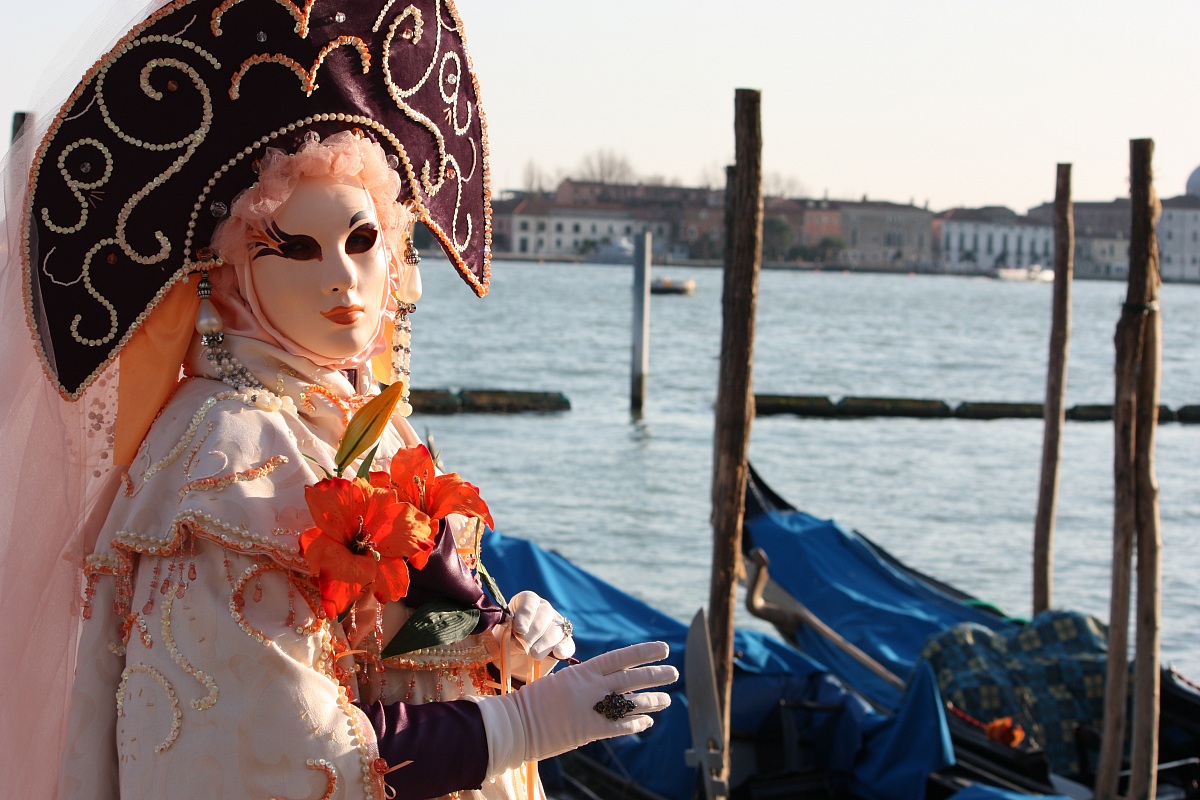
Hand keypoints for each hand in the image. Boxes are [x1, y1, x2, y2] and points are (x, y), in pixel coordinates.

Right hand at [472, 641, 676, 774]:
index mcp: (583, 671)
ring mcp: (591, 709)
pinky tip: (647, 722)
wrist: (515, 724)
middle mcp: (591, 687)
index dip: (644, 652)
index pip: (621, 657)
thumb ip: (584, 681)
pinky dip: (636, 724)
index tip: (663, 648)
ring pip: (631, 702)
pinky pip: (620, 727)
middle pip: (632, 678)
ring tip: (666, 700)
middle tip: (674, 673)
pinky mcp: (589, 731)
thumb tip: (604, 682)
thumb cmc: (533, 701)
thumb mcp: (560, 682)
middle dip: (655, 675)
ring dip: (652, 700)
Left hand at [507, 590, 575, 660]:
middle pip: (545, 614)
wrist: (512, 661)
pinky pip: (567, 644)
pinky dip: (563, 649)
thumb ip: (506, 635)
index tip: (519, 629)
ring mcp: (556, 626)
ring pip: (557, 629)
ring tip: (534, 654)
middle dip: (533, 631)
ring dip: (545, 643)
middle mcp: (543, 610)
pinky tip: (557, 653)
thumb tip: (516, 641)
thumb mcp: (499, 636)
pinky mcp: (564, 643)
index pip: (529, 600)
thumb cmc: (504, 643)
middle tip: (522, 646)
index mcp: (525, 602)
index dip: (525, 613)